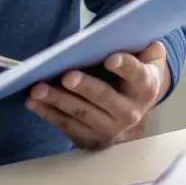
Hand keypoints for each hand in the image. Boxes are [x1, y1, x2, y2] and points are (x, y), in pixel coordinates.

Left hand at [26, 42, 167, 149]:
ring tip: (38, 89)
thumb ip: (149, 52)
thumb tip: (152, 45)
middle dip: (84, 87)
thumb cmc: (133, 80)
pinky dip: (47, 113)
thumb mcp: (148, 64)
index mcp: (145, 88)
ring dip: (57, 100)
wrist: (131, 115)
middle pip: (104, 97)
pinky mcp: (89, 138)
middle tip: (67, 76)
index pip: (137, 76)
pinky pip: (66, 125)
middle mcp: (129, 112)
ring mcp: (108, 129)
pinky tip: (33, 102)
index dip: (125, 67)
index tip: (111, 59)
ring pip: (81, 113)